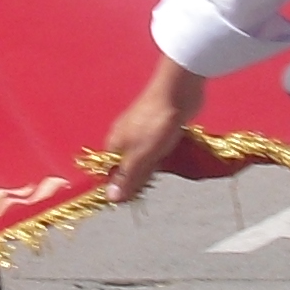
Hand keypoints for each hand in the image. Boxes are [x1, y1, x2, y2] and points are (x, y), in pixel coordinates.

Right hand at [100, 58, 207, 201]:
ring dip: (155, 167)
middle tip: (155, 182)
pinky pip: (158, 150)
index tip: (138, 196)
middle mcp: (125, 138)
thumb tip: (110, 198)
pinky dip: (165, 156)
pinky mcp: (159, 128)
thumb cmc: (157, 123)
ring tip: (167, 169)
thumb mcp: (141, 155)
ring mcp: (143, 132)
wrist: (179, 91)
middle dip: (141, 177)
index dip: (123, 187)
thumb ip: (127, 177)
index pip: (112, 173)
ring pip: (145, 159)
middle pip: (128, 167)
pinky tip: (174, 158)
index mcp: (115, 144)